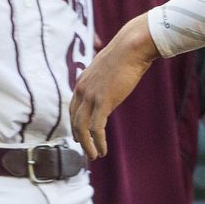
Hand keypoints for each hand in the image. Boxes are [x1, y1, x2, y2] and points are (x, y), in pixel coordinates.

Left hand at [69, 15, 161, 159]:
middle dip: (79, 138)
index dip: (75, 123)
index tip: (79, 135)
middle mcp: (82, 90)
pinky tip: (103, 151)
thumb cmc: (125, 54)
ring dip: (87, 145)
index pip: (73, 108)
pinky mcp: (103, 102)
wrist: (132, 47)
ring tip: (94, 156)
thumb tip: (110, 84)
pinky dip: (98, 142)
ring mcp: (91, 96)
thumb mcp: (108, 68)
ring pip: (82, 128)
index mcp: (82, 81)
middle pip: (75, 120)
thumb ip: (104, 79)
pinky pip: (96, 128)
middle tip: (85, 150)